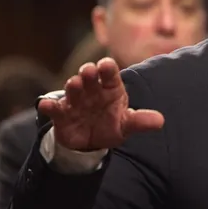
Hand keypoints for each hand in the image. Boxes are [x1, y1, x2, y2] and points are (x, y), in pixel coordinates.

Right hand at [37, 58, 163, 151]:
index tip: (106, 65)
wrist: (91, 143)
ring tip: (74, 84)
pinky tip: (47, 105)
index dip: (108, 69)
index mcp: (111, 89)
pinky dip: (49, 106)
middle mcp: (92, 91)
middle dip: (88, 73)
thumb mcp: (127, 125)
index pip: (110, 74)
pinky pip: (54, 108)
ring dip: (73, 85)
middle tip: (89, 70)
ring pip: (72, 89)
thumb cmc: (112, 125)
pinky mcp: (61, 115)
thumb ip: (140, 121)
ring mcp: (76, 101)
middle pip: (89, 78)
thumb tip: (160, 121)